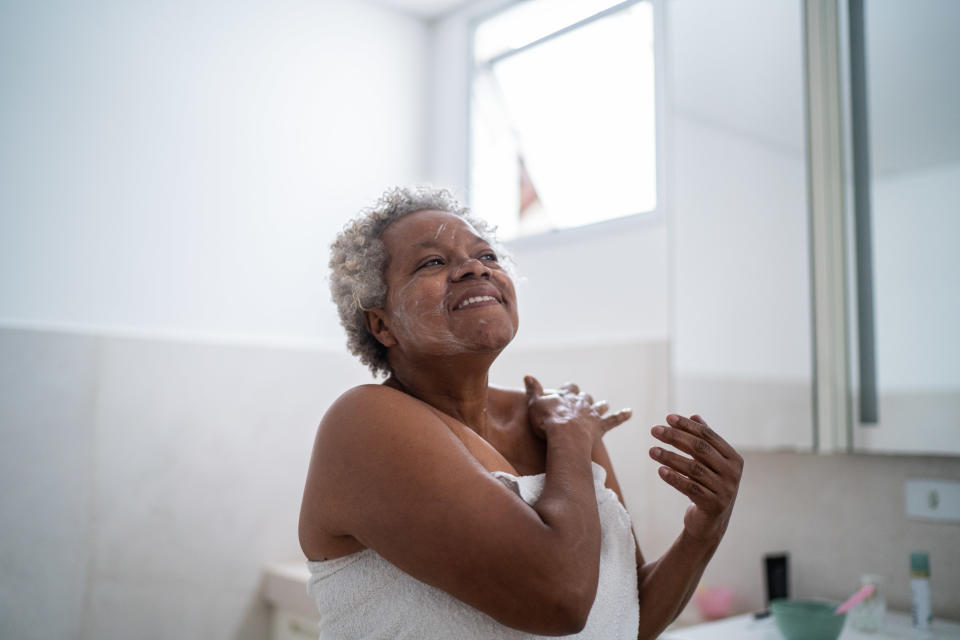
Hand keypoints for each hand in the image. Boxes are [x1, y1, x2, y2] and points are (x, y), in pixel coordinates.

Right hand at [523, 376, 631, 440]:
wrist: (565, 435)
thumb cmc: (547, 421)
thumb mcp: (535, 404)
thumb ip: (533, 390)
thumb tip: (527, 376)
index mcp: (566, 396)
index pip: (569, 388)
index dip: (568, 389)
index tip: (566, 391)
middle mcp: (580, 402)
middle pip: (584, 397)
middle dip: (584, 399)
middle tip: (583, 401)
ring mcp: (591, 414)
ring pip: (598, 406)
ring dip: (600, 406)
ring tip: (603, 405)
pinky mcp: (600, 426)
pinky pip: (613, 420)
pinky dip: (622, 416)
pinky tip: (629, 412)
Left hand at [649, 414, 742, 543]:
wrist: (710, 523)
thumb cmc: (708, 486)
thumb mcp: (709, 463)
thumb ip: (705, 441)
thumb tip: (694, 415)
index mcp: (733, 458)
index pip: (708, 436)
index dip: (687, 426)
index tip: (667, 418)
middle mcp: (732, 473)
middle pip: (700, 449)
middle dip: (675, 437)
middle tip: (654, 430)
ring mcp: (725, 490)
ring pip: (693, 469)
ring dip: (670, 457)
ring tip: (651, 450)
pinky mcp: (713, 505)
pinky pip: (690, 488)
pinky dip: (674, 478)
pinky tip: (660, 471)